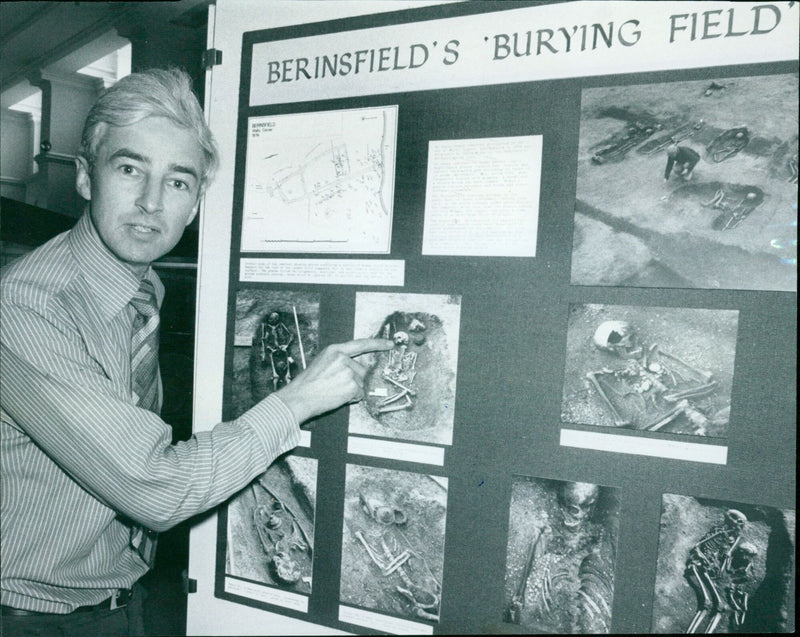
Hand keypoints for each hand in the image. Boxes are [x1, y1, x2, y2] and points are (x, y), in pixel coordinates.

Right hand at [275, 338, 392, 423]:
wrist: (300, 398)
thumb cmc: (307, 384)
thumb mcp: (322, 363)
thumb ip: (339, 361)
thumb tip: (354, 368)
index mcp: (335, 350)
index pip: (361, 344)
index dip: (377, 344)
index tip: (390, 344)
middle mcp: (343, 358)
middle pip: (362, 370)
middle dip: (354, 380)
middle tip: (335, 386)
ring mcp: (349, 372)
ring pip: (361, 384)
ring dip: (352, 390)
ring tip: (334, 392)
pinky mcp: (352, 386)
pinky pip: (360, 394)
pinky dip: (352, 399)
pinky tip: (338, 397)